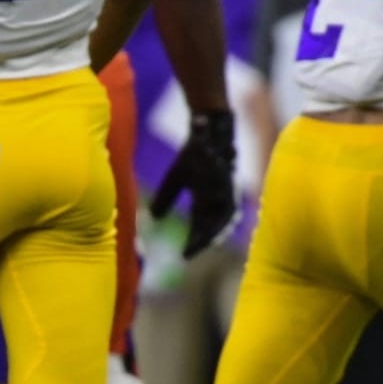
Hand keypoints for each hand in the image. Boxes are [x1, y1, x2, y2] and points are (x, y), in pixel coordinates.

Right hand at [150, 110, 237, 258]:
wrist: (206, 128)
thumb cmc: (193, 155)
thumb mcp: (174, 179)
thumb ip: (166, 199)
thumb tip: (152, 217)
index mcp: (206, 203)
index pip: (201, 228)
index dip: (194, 242)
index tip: (183, 256)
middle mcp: (218, 199)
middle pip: (214, 226)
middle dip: (204, 240)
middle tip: (193, 250)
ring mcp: (226, 187)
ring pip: (224, 215)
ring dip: (213, 229)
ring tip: (203, 240)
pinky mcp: (230, 174)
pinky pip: (225, 193)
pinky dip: (218, 205)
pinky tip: (209, 212)